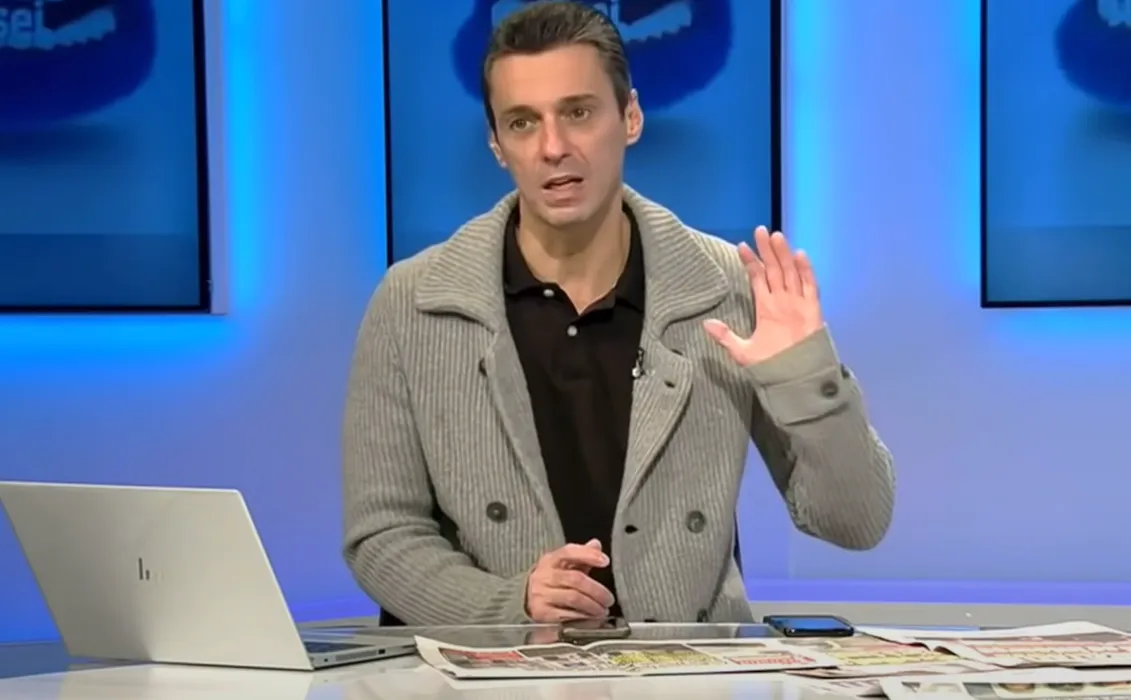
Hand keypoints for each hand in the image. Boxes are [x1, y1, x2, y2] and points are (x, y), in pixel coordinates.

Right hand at [525, 539, 614, 622]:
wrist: (525, 599)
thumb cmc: (551, 581)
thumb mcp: (562, 566)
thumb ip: (581, 556)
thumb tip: (596, 544)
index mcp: (550, 560)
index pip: (569, 552)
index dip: (588, 555)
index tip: (606, 561)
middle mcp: (544, 575)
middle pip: (576, 579)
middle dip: (597, 590)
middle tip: (609, 599)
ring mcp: (541, 594)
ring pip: (573, 598)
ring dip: (593, 605)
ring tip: (603, 610)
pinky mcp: (542, 613)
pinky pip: (567, 615)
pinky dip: (583, 617)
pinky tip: (592, 618)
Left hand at [704, 226, 823, 366]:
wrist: (794, 379)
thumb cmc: (771, 366)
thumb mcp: (743, 352)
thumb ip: (726, 337)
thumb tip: (705, 324)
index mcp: (766, 307)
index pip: (757, 278)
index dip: (750, 262)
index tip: (741, 246)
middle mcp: (781, 301)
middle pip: (774, 269)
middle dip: (767, 250)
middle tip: (760, 230)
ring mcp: (797, 304)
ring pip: (790, 273)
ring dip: (783, 255)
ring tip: (776, 236)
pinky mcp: (812, 310)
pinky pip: (810, 287)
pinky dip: (806, 271)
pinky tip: (799, 255)